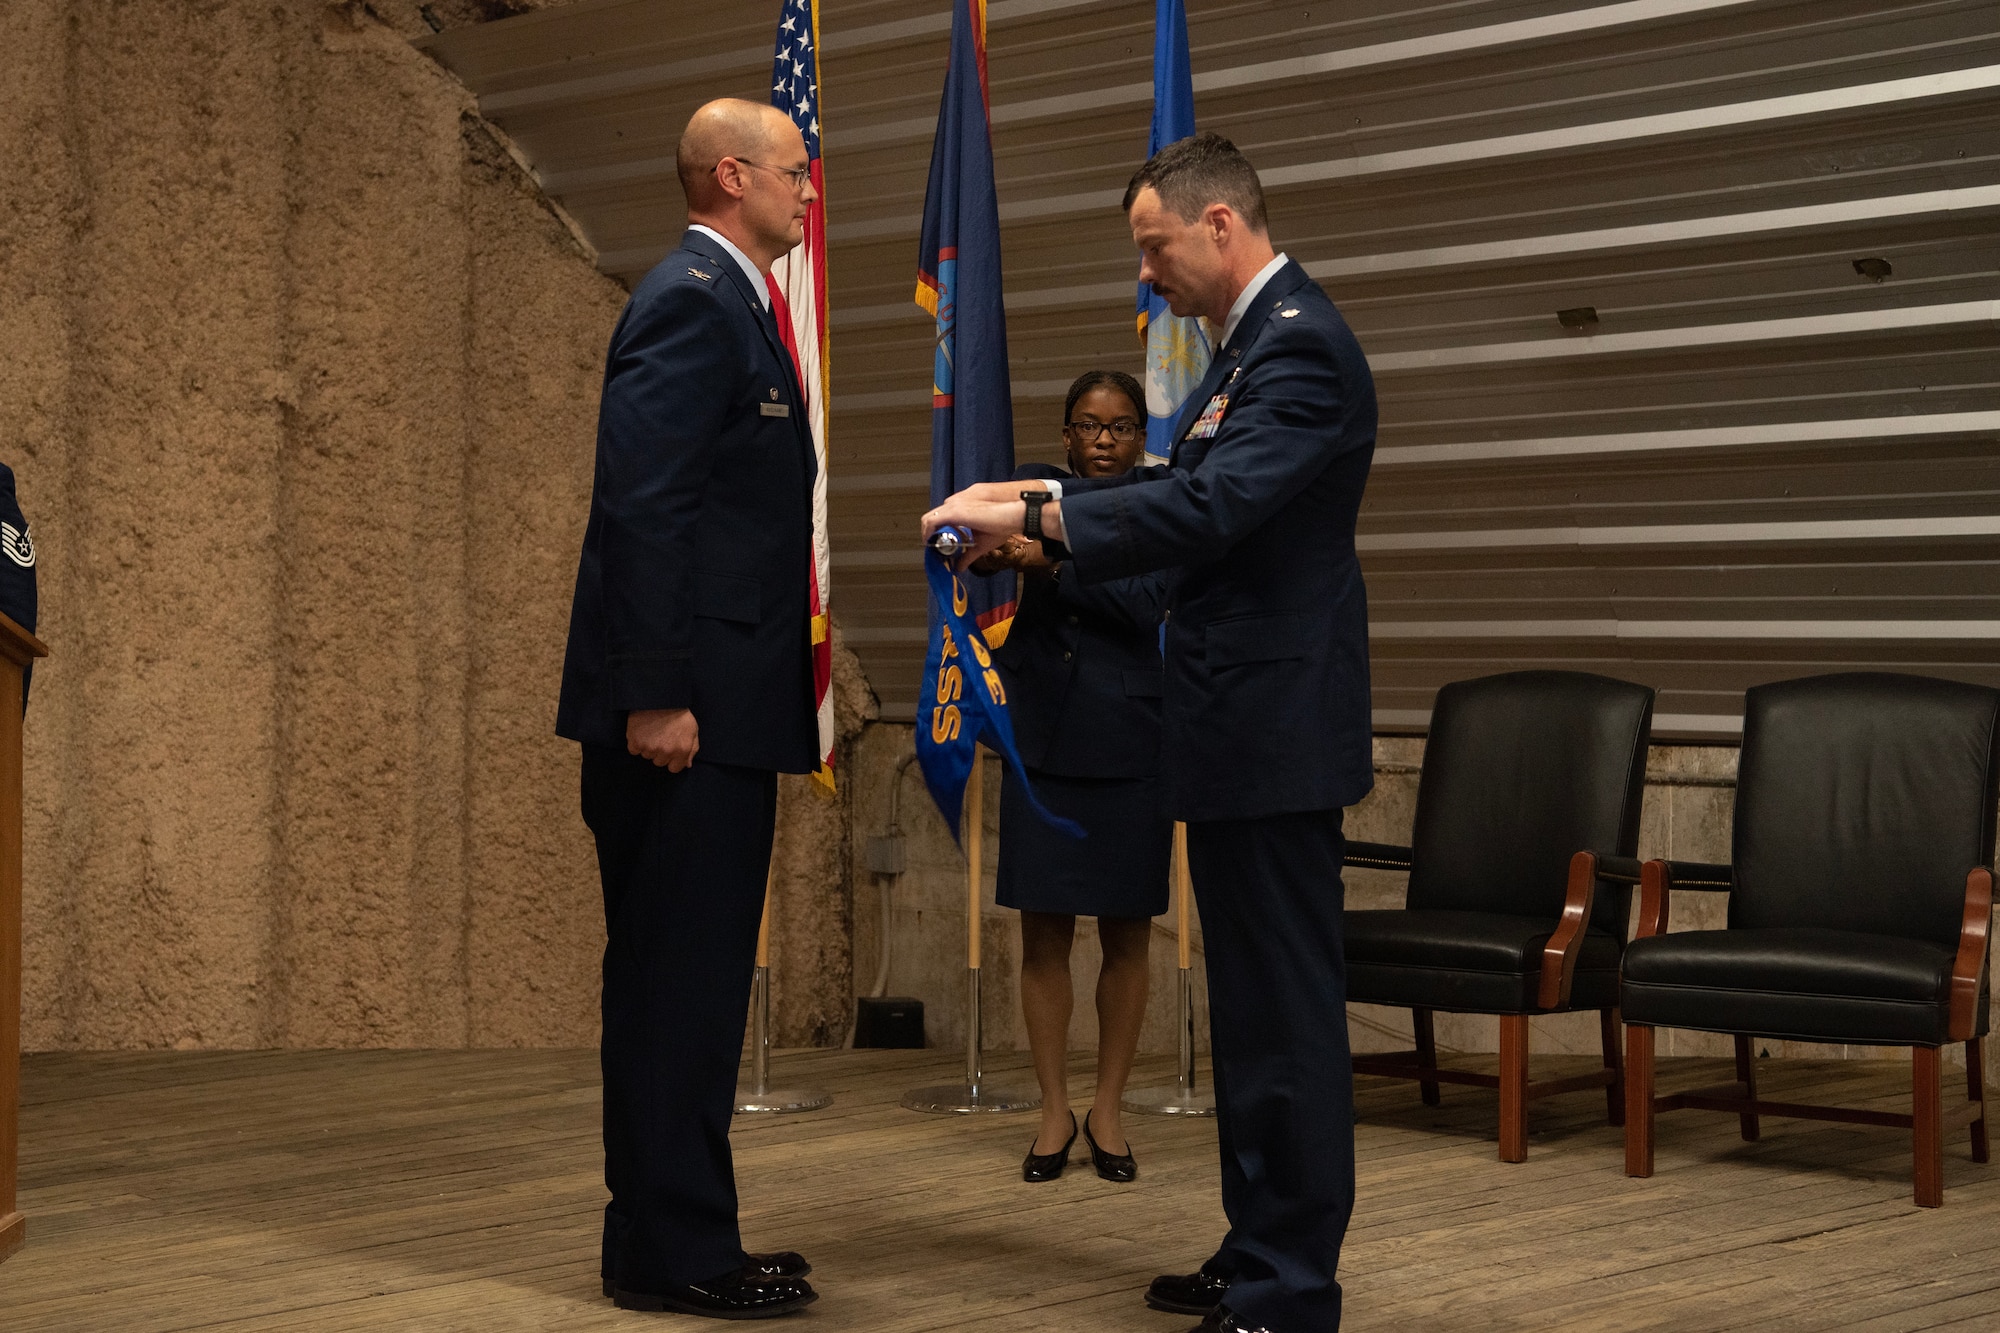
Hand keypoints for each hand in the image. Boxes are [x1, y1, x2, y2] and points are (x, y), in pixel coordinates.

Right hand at [627, 707, 698, 770]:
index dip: (671, 760)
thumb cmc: (678, 712)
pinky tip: (641, 732)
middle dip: (660, 752)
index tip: (669, 750)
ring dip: (648, 747)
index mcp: (682, 750)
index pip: (674, 768)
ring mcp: (650, 747)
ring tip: (651, 731)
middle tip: (660, 736)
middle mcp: (666, 751)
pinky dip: (635, 743)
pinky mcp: (635, 742)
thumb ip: (692, 749)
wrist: (660, 697)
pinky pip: (633, 750)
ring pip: (646, 755)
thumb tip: (687, 765)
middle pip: (659, 762)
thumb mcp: (692, 729)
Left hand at [922, 481, 1057, 572]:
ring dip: (928, 535)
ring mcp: (952, 507)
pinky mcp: (954, 512)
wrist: (1011, 516)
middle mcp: (954, 505)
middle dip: (928, 535)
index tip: (937, 547)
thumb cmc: (1001, 525)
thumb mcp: (979, 545)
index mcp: (960, 509)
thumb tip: (959, 568)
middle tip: (933, 549)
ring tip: (933, 549)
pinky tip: (931, 544)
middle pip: (930, 518)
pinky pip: (932, 522)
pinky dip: (928, 534)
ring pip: (928, 519)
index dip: (934, 533)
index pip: (939, 519)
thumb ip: (967, 556)